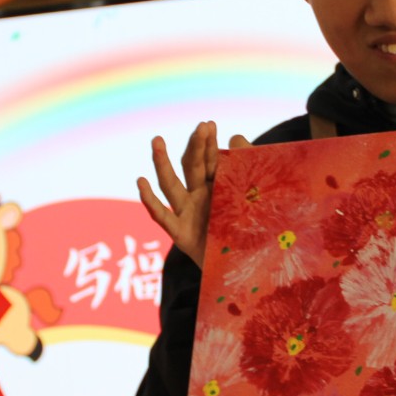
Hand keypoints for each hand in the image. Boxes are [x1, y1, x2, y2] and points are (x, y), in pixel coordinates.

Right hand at [138, 121, 250, 267]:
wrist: (247, 270)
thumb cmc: (252, 234)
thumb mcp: (255, 198)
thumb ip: (248, 167)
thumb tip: (235, 137)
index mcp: (215, 188)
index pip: (208, 160)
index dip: (208, 144)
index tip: (209, 125)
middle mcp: (198, 198)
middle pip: (190, 167)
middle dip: (194, 147)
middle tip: (199, 127)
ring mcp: (187, 214)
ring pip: (170, 185)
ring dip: (162, 163)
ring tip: (157, 141)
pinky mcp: (181, 234)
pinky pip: (162, 216)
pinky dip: (150, 200)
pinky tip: (141, 182)